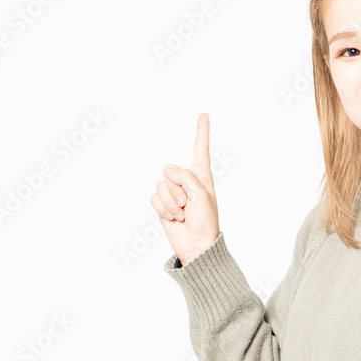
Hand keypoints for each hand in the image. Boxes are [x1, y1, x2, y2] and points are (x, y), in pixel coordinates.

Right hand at [151, 112, 220, 265]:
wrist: (196, 246)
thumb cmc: (206, 222)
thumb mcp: (202, 196)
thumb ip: (186, 177)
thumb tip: (169, 171)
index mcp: (202, 177)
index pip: (200, 150)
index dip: (202, 132)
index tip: (204, 114)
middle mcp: (186, 182)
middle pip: (171, 170)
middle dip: (177, 188)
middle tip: (188, 204)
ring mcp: (174, 193)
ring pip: (161, 184)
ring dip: (170, 202)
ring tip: (182, 213)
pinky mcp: (163, 205)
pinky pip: (154, 198)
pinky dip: (163, 208)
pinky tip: (173, 218)